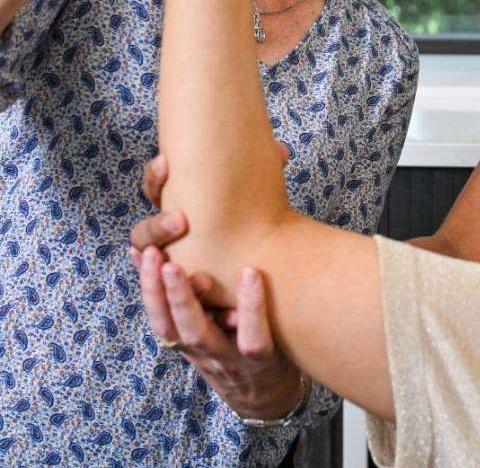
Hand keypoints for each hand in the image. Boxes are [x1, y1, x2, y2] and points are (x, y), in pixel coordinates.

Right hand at [130, 148, 300, 419]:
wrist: (267, 380)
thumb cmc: (245, 305)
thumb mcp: (233, 263)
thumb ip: (249, 212)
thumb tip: (278, 151)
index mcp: (179, 287)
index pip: (148, 245)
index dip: (152, 205)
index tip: (164, 164)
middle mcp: (184, 318)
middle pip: (154, 286)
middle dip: (156, 249)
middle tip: (174, 220)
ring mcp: (212, 346)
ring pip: (181, 327)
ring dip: (178, 297)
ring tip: (176, 266)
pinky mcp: (250, 361)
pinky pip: (247, 336)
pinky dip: (249, 308)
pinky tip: (252, 277)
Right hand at [135, 247, 305, 420]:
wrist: (270, 394)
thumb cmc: (237, 342)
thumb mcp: (209, 323)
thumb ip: (192, 293)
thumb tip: (166, 249)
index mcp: (186, 339)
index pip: (157, 314)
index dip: (146, 285)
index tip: (141, 250)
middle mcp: (201, 350)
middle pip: (169, 324)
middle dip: (158, 290)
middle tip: (156, 254)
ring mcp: (228, 357)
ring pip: (199, 334)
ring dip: (188, 301)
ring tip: (186, 267)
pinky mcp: (261, 361)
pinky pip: (252, 338)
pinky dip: (250, 307)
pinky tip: (250, 274)